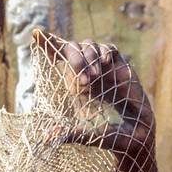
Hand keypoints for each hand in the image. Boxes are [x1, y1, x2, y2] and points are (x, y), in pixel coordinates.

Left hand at [32, 32, 154, 154]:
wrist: (135, 136)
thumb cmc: (108, 136)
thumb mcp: (85, 135)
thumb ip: (69, 134)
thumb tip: (47, 138)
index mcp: (73, 84)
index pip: (57, 58)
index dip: (48, 44)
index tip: (37, 33)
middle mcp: (85, 72)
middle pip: (72, 48)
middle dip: (75, 59)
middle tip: (84, 81)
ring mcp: (103, 68)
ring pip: (89, 45)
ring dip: (89, 57)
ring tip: (94, 78)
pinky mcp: (119, 67)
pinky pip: (109, 48)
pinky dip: (105, 51)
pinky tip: (105, 64)